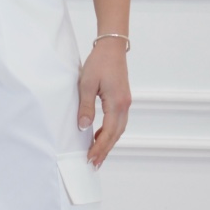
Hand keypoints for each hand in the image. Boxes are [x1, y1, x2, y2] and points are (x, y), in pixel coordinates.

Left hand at [77, 38, 131, 168]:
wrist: (112, 47)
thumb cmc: (99, 62)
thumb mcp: (86, 84)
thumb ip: (85, 107)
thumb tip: (83, 127)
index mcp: (117, 103)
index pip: (108, 132)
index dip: (99, 147)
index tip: (90, 158)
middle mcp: (125, 105)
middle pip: (116, 135)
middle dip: (105, 150)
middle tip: (93, 163)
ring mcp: (125, 102)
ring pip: (119, 129)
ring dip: (108, 142)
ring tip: (97, 153)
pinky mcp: (123, 98)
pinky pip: (118, 121)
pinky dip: (110, 131)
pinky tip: (100, 134)